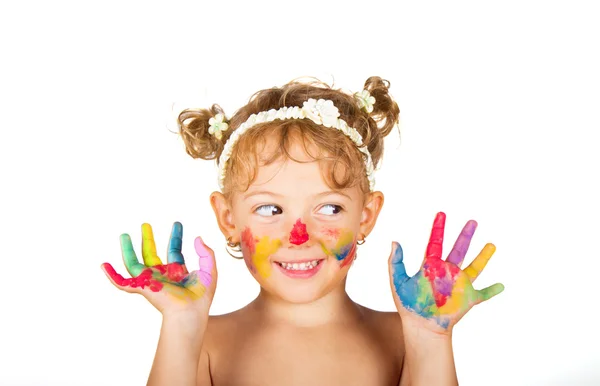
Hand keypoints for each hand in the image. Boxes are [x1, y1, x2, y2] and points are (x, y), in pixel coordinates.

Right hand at [101, 222, 216, 317]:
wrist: (191, 311)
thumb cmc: (201, 296)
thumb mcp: (209, 270)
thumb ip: (206, 253)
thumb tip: (197, 238)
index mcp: (178, 272)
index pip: (174, 250)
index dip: (176, 236)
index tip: (177, 223)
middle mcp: (163, 275)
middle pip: (152, 254)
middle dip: (148, 239)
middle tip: (145, 224)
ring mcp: (151, 281)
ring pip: (134, 263)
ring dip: (127, 249)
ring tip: (124, 235)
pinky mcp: (142, 287)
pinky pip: (123, 282)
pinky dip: (112, 275)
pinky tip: (104, 265)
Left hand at [388, 212, 503, 333]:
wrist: (421, 327)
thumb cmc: (408, 305)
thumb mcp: (397, 282)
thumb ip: (395, 262)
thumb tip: (394, 242)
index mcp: (430, 266)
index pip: (435, 242)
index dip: (438, 228)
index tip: (441, 214)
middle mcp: (447, 272)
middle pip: (459, 249)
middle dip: (466, 235)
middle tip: (473, 221)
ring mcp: (458, 284)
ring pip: (475, 267)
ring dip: (484, 256)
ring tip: (492, 244)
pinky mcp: (467, 299)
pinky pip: (483, 294)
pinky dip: (492, 290)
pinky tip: (501, 285)